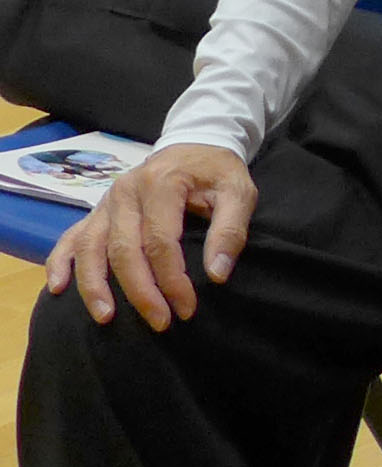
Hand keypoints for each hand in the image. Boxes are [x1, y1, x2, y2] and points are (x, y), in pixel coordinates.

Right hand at [42, 143, 253, 329]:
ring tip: (106, 317)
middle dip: (140, 291)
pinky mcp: (95, 211)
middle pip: (124, 250)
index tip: (186, 307)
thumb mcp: (238, 191)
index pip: (160, 241)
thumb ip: (230, 230)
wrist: (193, 145)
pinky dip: (60, 262)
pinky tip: (58, 288)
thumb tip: (217, 274)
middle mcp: (125, 192)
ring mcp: (105, 202)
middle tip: (159, 321)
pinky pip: (70, 238)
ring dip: (95, 286)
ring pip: (90, 248)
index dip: (172, 278)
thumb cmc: (216, 172)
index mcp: (160, 183)